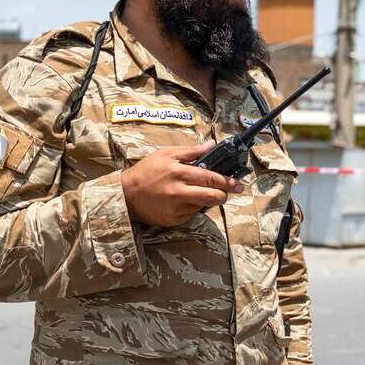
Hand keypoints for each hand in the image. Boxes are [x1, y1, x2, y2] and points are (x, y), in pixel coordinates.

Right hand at [121, 141, 243, 227]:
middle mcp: (178, 192)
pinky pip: (191, 215)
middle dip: (223, 195)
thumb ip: (191, 151)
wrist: (126, 195)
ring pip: (202, 206)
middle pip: (212, 196)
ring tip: (195, 192)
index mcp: (178, 173)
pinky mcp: (173, 220)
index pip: (210, 178)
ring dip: (205, 200)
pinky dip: (192, 208)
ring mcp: (175, 208)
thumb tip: (212, 144)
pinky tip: (183, 201)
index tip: (238, 184)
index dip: (227, 181)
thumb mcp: (166, 154)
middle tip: (227, 192)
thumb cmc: (146, 171)